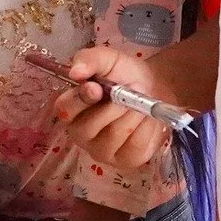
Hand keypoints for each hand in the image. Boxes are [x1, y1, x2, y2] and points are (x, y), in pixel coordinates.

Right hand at [53, 46, 172, 172]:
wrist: (155, 88)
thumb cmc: (125, 75)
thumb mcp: (108, 59)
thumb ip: (90, 60)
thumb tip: (75, 72)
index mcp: (71, 108)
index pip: (65, 109)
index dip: (79, 99)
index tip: (97, 88)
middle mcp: (80, 133)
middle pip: (88, 128)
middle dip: (114, 106)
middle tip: (133, 89)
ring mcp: (101, 151)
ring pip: (113, 136)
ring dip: (132, 114)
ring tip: (142, 102)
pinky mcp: (125, 160)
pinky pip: (135, 147)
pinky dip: (146, 128)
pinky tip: (149, 117)